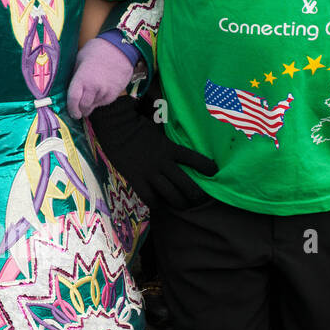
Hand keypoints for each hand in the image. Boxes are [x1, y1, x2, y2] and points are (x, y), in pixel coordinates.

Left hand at [68, 36, 135, 119]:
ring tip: (89, 98)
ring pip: (95, 106)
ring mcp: (106, 91)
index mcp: (82, 79)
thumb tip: (69, 87)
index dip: (71, 109)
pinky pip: (104, 102)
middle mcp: (94, 88)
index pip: (73, 100)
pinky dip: (100, 101)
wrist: (120, 48)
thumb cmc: (97, 51)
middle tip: (78, 110)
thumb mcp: (79, 60)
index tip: (72, 112)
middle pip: (84, 106)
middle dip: (80, 110)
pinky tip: (98, 93)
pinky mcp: (115, 93)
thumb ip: (74, 76)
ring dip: (90, 105)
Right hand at [88, 95, 217, 211]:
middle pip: (187, 185)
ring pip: (171, 195)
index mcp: (170, 148)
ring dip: (180, 203)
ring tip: (183, 206)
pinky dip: (157, 204)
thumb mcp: (159, 127)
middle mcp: (163, 162)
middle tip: (199, 200)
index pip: (196, 160)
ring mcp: (150, 172)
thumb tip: (180, 137)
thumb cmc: (136, 124)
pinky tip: (160, 205)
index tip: (213, 172)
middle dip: (196, 196)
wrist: (115, 126)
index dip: (207, 168)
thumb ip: (170, 137)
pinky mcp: (136, 178)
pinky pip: (149, 197)